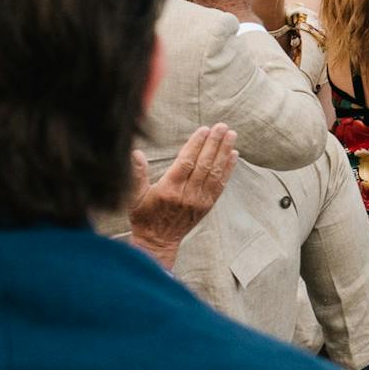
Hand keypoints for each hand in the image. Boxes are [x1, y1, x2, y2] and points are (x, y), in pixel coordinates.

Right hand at [128, 123, 237, 269]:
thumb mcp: (134, 197)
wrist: (158, 243)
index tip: (204, 129)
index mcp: (169, 190)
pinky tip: (233, 155)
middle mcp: (186, 195)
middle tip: (222, 126)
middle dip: (214, 143)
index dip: (196, 144)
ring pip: (214, 173)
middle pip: (204, 164)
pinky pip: (220, 185)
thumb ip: (137, 174)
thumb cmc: (145, 217)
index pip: (186, 162)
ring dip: (224, 152)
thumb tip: (135, 153)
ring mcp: (199, 201)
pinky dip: (228, 169)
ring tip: (231, 135)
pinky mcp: (207, 206)